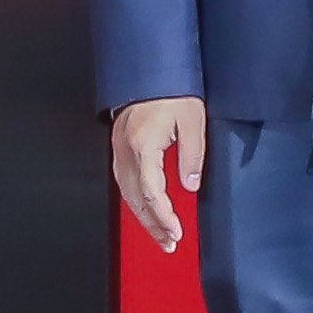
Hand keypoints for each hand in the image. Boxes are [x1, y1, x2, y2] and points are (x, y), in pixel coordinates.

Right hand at [108, 96, 206, 252]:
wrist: (151, 68)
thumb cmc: (172, 89)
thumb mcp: (193, 120)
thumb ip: (192, 155)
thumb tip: (190, 186)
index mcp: (143, 144)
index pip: (152, 192)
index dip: (164, 216)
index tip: (177, 231)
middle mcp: (127, 150)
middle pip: (136, 199)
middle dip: (153, 225)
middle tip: (170, 244)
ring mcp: (119, 149)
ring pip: (127, 194)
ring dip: (143, 218)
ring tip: (159, 236)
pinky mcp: (119, 146)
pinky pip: (124, 182)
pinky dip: (135, 201)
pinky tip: (144, 211)